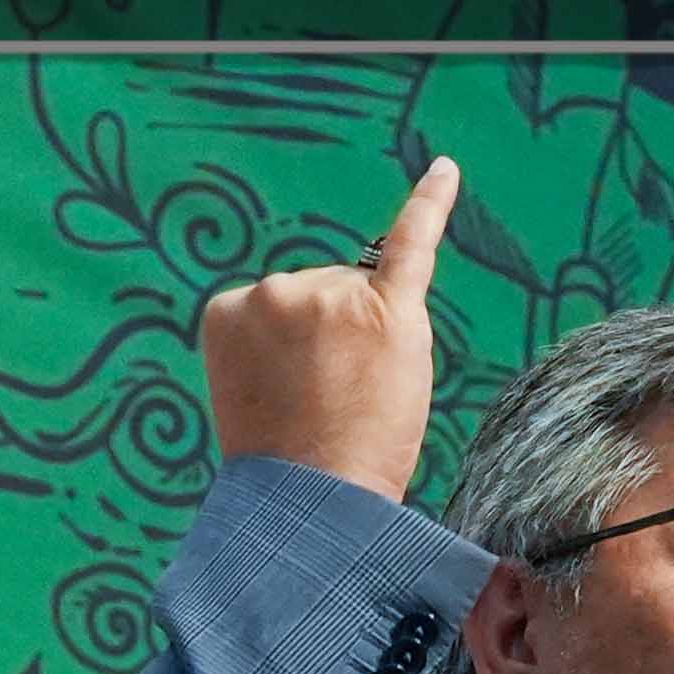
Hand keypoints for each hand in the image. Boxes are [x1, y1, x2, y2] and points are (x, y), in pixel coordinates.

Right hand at [199, 156, 451, 502]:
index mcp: (227, 307)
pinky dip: (432, 202)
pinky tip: (446, 169)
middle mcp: (275, 289)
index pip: (281, 309)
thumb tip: (327, 308)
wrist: (313, 505)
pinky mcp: (388, 308)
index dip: (295, 358)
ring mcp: (331, 294)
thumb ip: (275, 337)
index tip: (287, 400)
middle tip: (326, 408)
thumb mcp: (250, 387)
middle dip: (333, 347)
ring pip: (362, 297)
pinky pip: (412, 241)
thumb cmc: (285, 461)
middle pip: (324, 296)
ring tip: (352, 400)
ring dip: (367, 343)